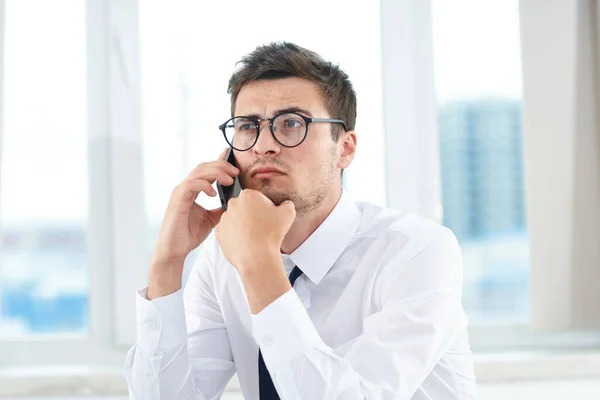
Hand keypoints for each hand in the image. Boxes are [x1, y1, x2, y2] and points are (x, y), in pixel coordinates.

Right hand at [148, 148, 238, 298]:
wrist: (175, 250)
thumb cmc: (189, 235)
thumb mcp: (211, 219)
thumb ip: (220, 208)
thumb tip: (235, 201)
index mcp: (193, 190)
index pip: (206, 170)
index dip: (218, 161)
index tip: (232, 158)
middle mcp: (186, 187)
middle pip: (204, 167)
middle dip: (221, 166)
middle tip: (236, 172)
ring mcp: (180, 192)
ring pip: (198, 172)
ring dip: (216, 173)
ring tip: (229, 180)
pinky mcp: (177, 199)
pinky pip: (191, 185)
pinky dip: (204, 185)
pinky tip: (214, 193)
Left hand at [215, 189, 295, 272]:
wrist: (257, 257)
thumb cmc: (270, 234)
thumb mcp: (288, 214)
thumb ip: (287, 204)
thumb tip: (286, 205)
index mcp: (248, 195)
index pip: (257, 197)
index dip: (264, 207)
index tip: (268, 217)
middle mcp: (233, 204)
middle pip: (244, 207)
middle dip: (251, 214)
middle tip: (261, 227)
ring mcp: (225, 218)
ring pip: (235, 218)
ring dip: (243, 224)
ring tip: (253, 236)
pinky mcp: (220, 232)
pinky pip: (228, 231)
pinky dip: (235, 235)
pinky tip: (245, 241)